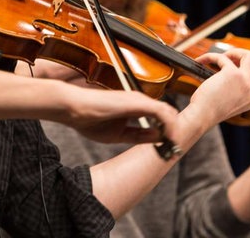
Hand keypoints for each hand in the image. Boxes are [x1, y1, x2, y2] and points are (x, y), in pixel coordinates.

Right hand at [50, 86, 179, 144]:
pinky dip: (169, 126)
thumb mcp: (120, 134)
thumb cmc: (90, 120)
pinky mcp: (138, 102)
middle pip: (169, 113)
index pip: (161, 117)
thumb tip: (158, 139)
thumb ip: (139, 135)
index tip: (169, 149)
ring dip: (174, 130)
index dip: (168, 133)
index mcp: (136, 106)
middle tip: (174, 151)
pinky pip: (162, 113)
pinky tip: (168, 139)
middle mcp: (141, 100)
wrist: (75, 109)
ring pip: (169, 112)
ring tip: (173, 147)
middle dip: (174, 132)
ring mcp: (140, 100)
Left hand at [190, 48, 249, 123]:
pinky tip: (202, 60)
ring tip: (223, 58)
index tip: (244, 72)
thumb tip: (236, 71)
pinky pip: (224, 57)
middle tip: (234, 61)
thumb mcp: (233, 104)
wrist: (201, 117)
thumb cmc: (210, 111)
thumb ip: (240, 92)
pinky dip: (211, 56)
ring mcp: (245, 81)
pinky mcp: (232, 74)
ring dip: (235, 52)